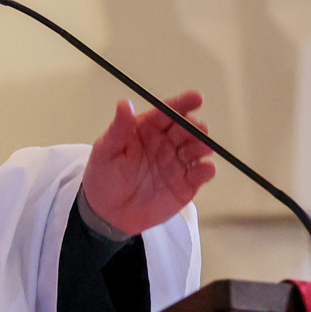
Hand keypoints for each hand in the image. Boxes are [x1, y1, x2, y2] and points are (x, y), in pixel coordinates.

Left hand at [80, 91, 216, 236]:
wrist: (107, 213)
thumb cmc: (104, 177)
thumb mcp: (105, 150)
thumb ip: (118, 128)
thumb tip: (124, 104)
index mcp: (148, 129)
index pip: (167, 112)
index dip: (182, 104)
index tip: (195, 98)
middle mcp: (166, 143)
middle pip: (186, 129)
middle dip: (195, 126)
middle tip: (199, 127)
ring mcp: (177, 163)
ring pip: (196, 149)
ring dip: (203, 146)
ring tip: (203, 146)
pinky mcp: (185, 185)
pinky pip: (199, 175)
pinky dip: (206, 171)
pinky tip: (206, 168)